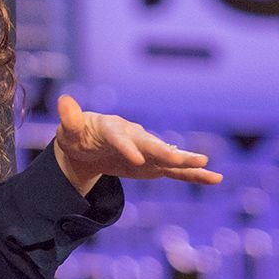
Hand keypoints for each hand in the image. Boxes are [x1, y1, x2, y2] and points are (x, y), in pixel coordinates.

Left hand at [51, 93, 222, 194]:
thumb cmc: (79, 135)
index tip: (136, 159)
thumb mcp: (70, 129)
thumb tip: (64, 100)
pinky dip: (194, 174)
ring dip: (187, 162)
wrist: (90, 146)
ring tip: (207, 166)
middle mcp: (135, 136)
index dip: (127, 147)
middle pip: (152, 145)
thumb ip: (70, 119)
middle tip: (184, 159)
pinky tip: (215, 178)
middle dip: (167, 153)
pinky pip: (176, 171)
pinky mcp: (154, 165)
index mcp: (112, 128)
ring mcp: (147, 151)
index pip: (120, 137)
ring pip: (169, 157)